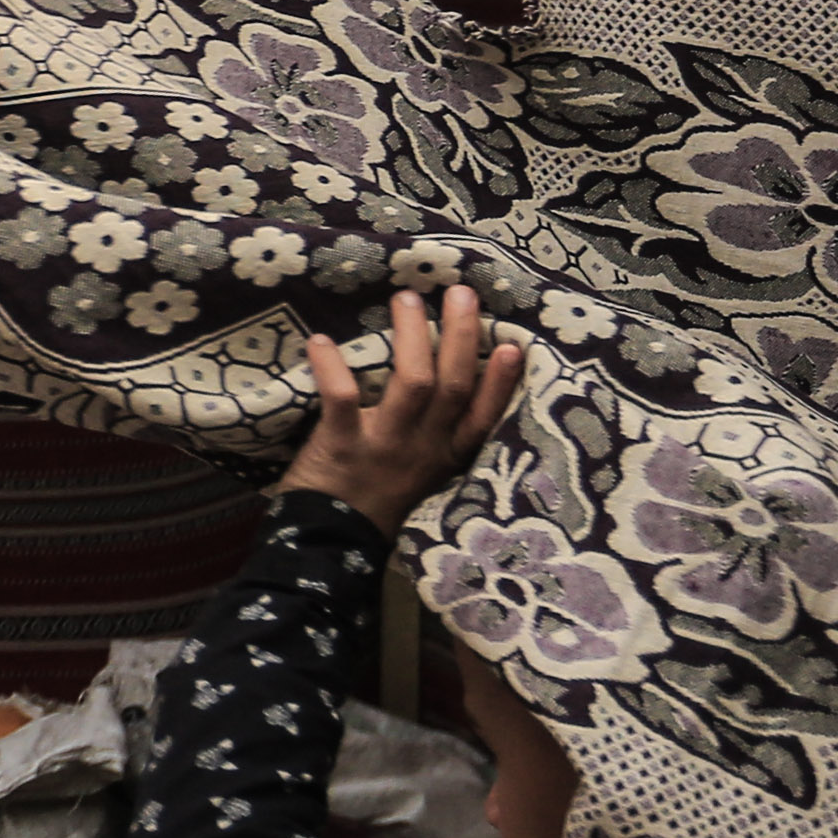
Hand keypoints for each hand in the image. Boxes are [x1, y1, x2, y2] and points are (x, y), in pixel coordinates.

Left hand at [281, 287, 522, 535]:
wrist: (329, 545)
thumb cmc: (375, 500)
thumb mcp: (421, 474)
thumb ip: (435, 436)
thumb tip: (442, 381)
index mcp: (444, 456)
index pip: (484, 418)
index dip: (501, 383)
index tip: (516, 346)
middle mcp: (423, 448)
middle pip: (454, 386)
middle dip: (461, 337)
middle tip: (460, 292)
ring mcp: (385, 446)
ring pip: (414, 384)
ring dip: (412, 338)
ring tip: (407, 299)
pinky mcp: (342, 446)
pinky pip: (342, 399)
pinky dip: (332, 368)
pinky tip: (321, 341)